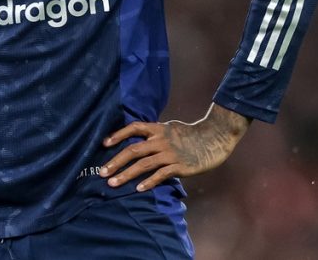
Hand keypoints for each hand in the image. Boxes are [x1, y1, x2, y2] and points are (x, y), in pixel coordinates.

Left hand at [99, 103, 250, 191]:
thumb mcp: (170, 128)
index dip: (117, 134)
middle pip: (133, 150)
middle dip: (115, 162)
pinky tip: (138, 189)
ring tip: (113, 183)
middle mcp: (160, 140)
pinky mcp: (179, 166)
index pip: (133, 128)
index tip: (104, 144)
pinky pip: (160, 175)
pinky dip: (149, 182)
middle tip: (102, 173)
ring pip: (143, 164)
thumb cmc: (191, 134)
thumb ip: (154, 133)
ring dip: (126, 174)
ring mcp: (169, 153)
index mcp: (157, 128)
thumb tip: (137, 138)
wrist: (214, 137)